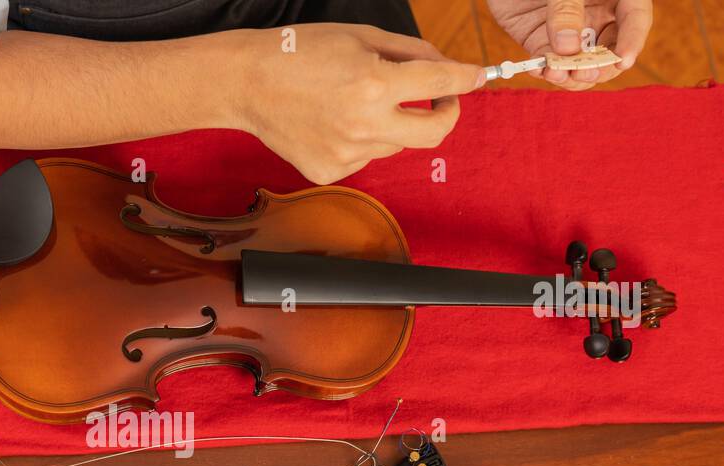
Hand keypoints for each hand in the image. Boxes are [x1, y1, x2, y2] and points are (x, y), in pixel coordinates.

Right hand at [234, 24, 483, 183]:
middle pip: (433, 133)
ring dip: (393, 124)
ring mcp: (347, 154)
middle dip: (447, 115)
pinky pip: (365, 157)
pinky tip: (333, 122)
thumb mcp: (360, 36)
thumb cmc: (298, 52)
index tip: (476, 77)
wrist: (246, 84)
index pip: (440, 83)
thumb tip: (444, 66)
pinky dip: (361, 139)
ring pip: (395, 144)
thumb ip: (409, 52)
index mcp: (374, 83)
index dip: (466, 78)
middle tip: (441, 101)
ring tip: (358, 103)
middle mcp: (364, 124)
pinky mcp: (330, 171)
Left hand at [486, 0, 652, 89]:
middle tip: (583, 73)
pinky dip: (545, 70)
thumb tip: (568, 48)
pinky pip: (549, 63)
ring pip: (579, 64)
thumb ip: (567, 10)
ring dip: (570, 75)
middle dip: (597, 67)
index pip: (635, 21)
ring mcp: (570, 34)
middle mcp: (597, 18)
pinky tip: (540, 69)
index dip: (631, 42)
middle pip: (608, 51)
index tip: (622, 62)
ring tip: (556, 73)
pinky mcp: (542, 43)